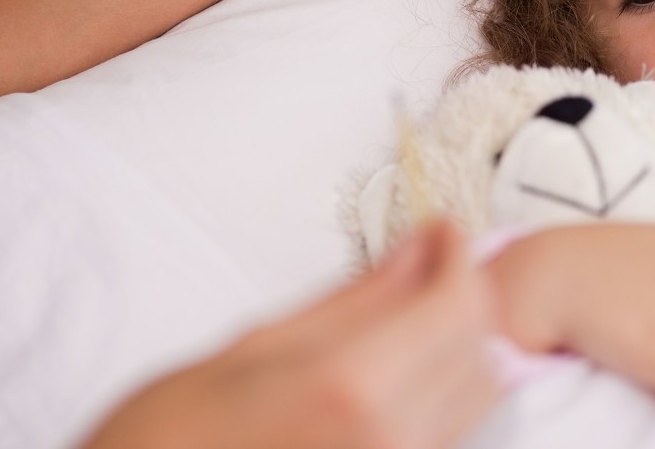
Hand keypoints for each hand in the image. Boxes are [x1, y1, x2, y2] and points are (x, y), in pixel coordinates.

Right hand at [81, 221, 499, 448]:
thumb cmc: (174, 433)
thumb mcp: (257, 344)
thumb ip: (355, 296)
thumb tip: (417, 247)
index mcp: (351, 387)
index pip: (455, 304)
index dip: (460, 253)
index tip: (444, 228)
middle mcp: (391, 439)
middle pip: (479, 348)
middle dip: (466, 291)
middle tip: (433, 258)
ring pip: (477, 392)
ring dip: (462, 339)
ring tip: (420, 306)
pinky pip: (452, 429)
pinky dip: (447, 383)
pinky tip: (409, 360)